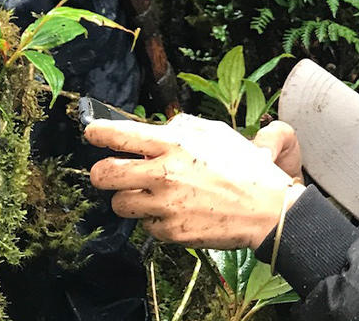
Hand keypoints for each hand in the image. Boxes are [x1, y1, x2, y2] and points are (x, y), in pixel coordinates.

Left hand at [86, 114, 295, 248]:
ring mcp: (165, 205)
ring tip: (149, 195)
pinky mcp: (170, 231)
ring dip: (129, 199)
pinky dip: (154, 220)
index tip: (91, 133)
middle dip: (101, 173)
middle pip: (104, 175)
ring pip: (119, 204)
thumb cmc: (245, 168)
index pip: (120, 135)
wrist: (267, 208)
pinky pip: (145, 226)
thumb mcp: (216, 133)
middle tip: (109, 172)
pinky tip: (174, 212)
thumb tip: (160, 128)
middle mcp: (164, 173)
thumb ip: (184, 126)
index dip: (98, 133)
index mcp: (175, 143)